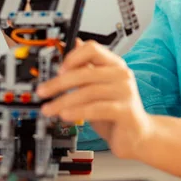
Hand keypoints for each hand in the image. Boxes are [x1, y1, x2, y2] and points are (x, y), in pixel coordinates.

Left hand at [36, 40, 152, 158]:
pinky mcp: (126, 111)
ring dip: (63, 101)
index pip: (92, 49)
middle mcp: (121, 75)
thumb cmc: (115, 111)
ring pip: (88, 92)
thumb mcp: (97, 88)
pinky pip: (96, 108)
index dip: (72, 57)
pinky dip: (77, 111)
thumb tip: (74, 45)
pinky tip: (65, 115)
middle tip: (43, 92)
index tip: (57, 69)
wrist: (137, 135)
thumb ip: (86, 69)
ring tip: (49, 109)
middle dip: (59, 83)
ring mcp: (125, 92)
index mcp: (114, 64)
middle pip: (85, 72)